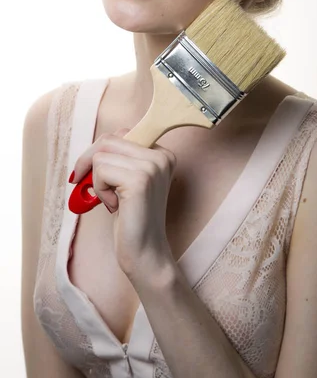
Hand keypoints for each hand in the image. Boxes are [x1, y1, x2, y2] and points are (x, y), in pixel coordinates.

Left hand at [69, 128, 177, 281]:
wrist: (145, 253)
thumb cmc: (133, 220)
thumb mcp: (128, 181)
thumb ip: (119, 160)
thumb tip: (92, 148)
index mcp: (162, 154)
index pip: (121, 134)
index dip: (99, 150)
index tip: (87, 170)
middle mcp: (161, 156)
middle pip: (109, 139)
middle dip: (89, 161)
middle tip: (82, 183)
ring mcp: (152, 167)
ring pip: (101, 155)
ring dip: (96, 180)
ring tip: (111, 200)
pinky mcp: (139, 180)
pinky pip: (101, 170)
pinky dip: (99, 190)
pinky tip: (114, 206)